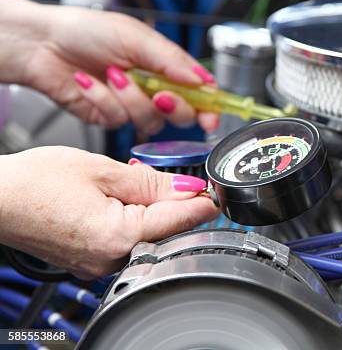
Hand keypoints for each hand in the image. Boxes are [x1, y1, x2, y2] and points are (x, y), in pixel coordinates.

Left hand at [0, 0, 218, 133]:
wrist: (42, 44)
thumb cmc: (88, 31)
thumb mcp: (136, 37)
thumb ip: (171, 61)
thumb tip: (201, 80)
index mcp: (166, 66)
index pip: (198, 92)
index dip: (209, 107)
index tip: (211, 116)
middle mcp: (153, 88)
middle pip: (182, 114)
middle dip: (174, 108)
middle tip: (160, 95)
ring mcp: (131, 105)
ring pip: (149, 121)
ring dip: (130, 98)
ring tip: (111, 75)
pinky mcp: (109, 117)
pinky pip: (118, 121)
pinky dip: (103, 100)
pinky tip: (89, 83)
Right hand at [0, 146, 218, 278]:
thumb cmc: (34, 182)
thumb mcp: (102, 170)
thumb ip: (152, 182)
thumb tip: (188, 188)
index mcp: (118, 236)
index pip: (178, 220)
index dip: (202, 203)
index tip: (215, 192)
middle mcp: (110, 258)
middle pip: (165, 229)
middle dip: (176, 203)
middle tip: (180, 179)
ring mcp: (99, 263)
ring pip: (147, 234)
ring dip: (154, 208)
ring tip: (141, 182)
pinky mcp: (90, 260)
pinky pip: (126, 239)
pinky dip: (134, 217)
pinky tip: (125, 197)